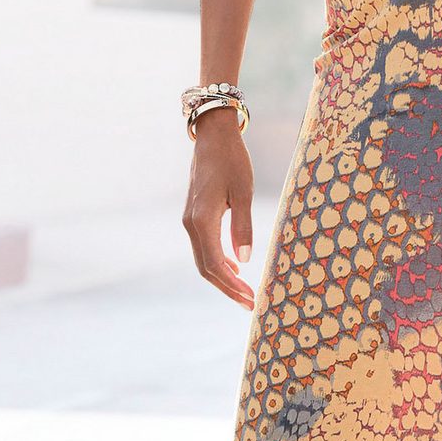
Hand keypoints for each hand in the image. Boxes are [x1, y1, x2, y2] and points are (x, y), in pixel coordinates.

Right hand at [182, 109, 255, 309]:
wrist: (213, 136)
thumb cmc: (232, 161)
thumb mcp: (243, 191)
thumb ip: (243, 226)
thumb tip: (244, 260)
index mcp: (202, 220)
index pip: (215, 264)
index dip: (232, 286)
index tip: (251, 299)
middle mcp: (191, 224)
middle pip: (206, 268)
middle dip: (228, 289)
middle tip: (251, 304)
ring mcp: (190, 221)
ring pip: (203, 260)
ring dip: (223, 278)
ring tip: (245, 292)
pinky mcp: (194, 217)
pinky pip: (203, 248)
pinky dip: (218, 263)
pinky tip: (235, 267)